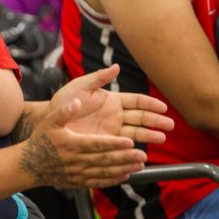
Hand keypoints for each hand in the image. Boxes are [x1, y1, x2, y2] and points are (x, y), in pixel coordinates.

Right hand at [20, 97, 146, 188]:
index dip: (114, 144)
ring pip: (105, 172)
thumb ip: (65, 111)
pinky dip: (113, 180)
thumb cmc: (41, 140)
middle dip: (125, 158)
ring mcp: (78, 173)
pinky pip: (99, 182)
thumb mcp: (50, 121)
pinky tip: (125, 176)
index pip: (97, 144)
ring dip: (124, 169)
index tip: (130, 142)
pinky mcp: (78, 182)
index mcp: (72, 144)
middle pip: (105, 160)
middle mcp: (76, 160)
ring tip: (139, 165)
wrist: (30, 164)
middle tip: (142, 155)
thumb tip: (77, 102)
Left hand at [51, 65, 174, 143]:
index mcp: (112, 100)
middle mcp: (115, 115)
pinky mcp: (106, 143)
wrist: (49, 121)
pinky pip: (123, 146)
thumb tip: (116, 66)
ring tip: (161, 138)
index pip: (137, 101)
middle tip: (170, 126)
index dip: (150, 104)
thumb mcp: (79, 86)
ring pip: (136, 132)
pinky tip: (143, 152)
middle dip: (156, 121)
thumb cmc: (63, 101)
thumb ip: (98, 78)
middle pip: (141, 117)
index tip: (163, 108)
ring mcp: (112, 130)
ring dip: (149, 135)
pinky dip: (134, 149)